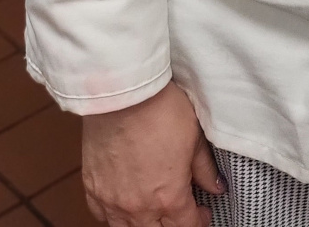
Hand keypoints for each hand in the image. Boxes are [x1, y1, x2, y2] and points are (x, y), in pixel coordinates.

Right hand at [81, 81, 221, 226]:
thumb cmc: (160, 110)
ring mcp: (111, 200)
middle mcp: (138, 207)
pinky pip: (101, 215)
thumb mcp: (195, 138)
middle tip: (181, 209)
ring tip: (154, 209)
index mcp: (168, 197)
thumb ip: (204, 169)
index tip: (202, 211)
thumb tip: (215, 186)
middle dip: (172, 224)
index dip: (199, 221)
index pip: (186, 226)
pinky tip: (125, 204)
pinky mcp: (92, 188)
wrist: (123, 94)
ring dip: (144, 223)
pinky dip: (114, 215)